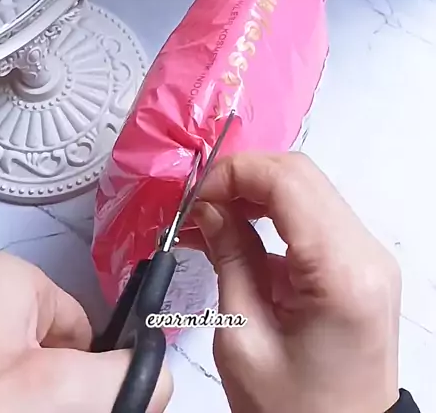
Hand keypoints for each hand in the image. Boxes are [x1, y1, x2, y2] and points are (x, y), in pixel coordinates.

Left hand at [0, 251, 171, 412]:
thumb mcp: (47, 394)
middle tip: (21, 410)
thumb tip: (156, 377)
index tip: (76, 407)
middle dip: (49, 394)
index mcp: (6, 277)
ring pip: (15, 375)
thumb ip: (115, 380)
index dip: (86, 377)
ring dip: (21, 400)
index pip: (80, 327)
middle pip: (48, 353)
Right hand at [183, 152, 400, 412]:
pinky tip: (238, 232)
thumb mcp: (244, 340)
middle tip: (198, 208)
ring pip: (308, 188)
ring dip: (256, 193)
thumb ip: (229, 260)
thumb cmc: (290, 410)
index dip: (234, 175)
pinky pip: (316, 215)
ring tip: (210, 219)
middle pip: (300, 175)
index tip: (194, 200)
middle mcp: (367, 253)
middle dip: (243, 179)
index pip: (288, 182)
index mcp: (340, 273)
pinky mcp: (363, 264)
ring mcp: (370, 256)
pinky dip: (275, 213)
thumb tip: (209, 207)